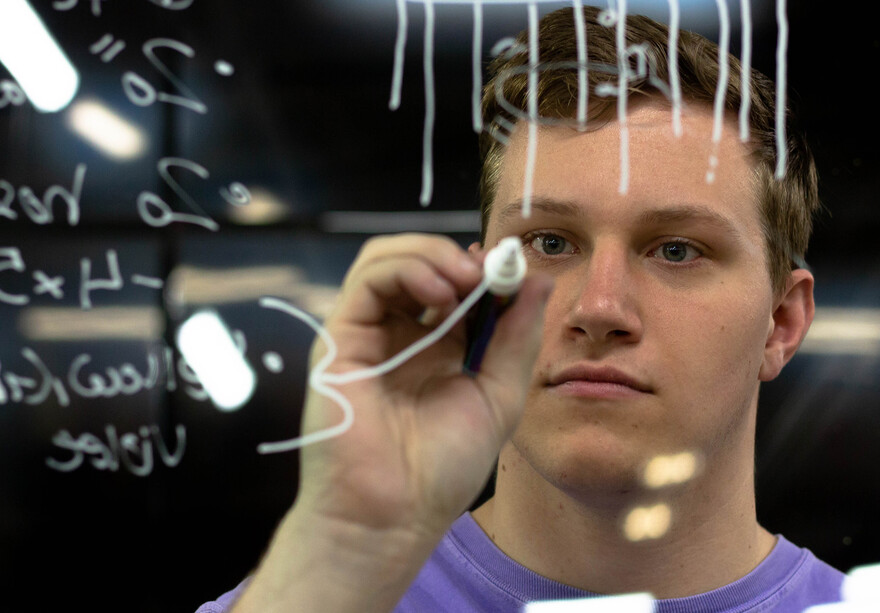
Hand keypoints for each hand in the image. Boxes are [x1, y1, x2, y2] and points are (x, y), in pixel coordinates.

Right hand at [293, 233, 550, 538]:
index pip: (456, 284)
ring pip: (387, 258)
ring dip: (433, 255)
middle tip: (491, 272)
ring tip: (466, 279)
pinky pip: (367, 280)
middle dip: (459, 257)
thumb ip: (517, 336)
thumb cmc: (441, 470)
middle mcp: (398, 334)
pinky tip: (441, 292)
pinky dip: (407, 268)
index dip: (485, 270)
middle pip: (419, 262)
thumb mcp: (499, 395)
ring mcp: (367, 334)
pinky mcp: (340, 338)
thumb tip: (539, 278)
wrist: (392, 515)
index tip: (515, 272)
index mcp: (436, 347)